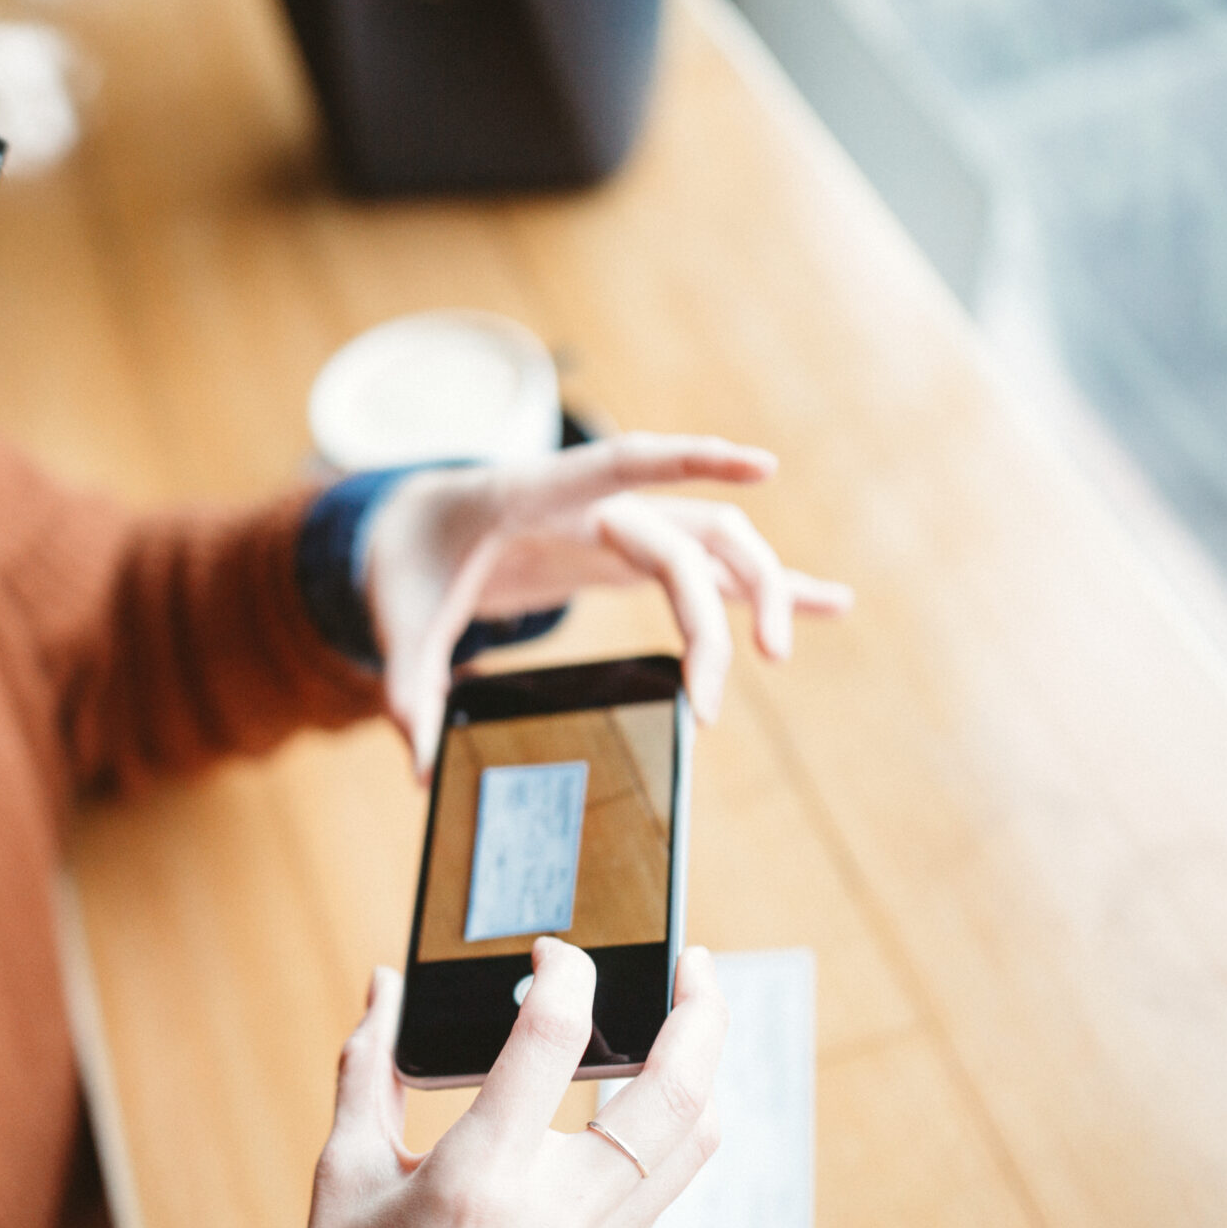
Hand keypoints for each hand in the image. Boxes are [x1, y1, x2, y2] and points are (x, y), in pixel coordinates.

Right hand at [296, 941, 727, 1227]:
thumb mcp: (342, 1176)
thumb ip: (369, 1069)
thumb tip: (386, 985)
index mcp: (477, 1182)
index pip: (553, 1040)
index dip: (564, 972)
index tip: (551, 951)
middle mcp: (554, 1218)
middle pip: (673, 1094)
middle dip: (702, 1011)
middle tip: (694, 960)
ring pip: (695, 1145)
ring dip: (707, 1070)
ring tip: (692, 1019)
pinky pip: (668, 1188)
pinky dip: (675, 1128)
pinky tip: (650, 1097)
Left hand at [362, 435, 853, 770]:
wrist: (418, 526)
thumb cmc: (411, 559)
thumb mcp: (396, 617)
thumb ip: (407, 686)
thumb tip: (418, 766)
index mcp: (536, 494)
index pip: (624, 465)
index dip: (691, 461)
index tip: (763, 465)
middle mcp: (595, 503)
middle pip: (684, 539)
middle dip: (712, 614)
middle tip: (711, 701)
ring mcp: (623, 526)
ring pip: (716, 544)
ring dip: (760, 591)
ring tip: (780, 655)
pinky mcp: (635, 554)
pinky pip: (713, 568)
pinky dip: (767, 585)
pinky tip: (830, 602)